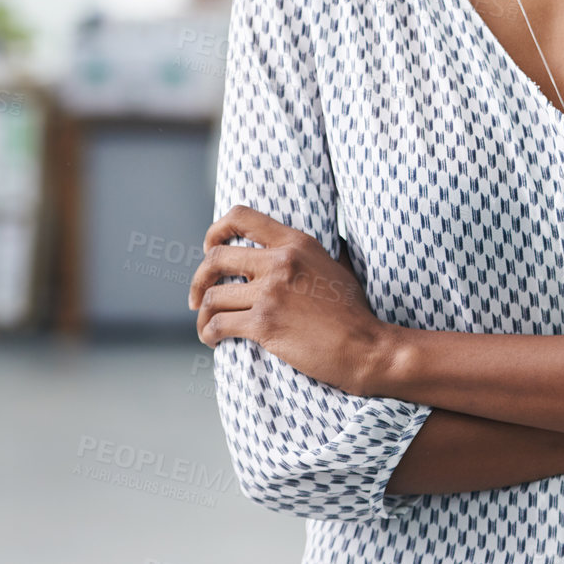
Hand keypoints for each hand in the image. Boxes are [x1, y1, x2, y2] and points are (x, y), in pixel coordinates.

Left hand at [188, 205, 393, 396]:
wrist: (365, 346)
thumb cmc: (354, 311)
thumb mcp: (338, 267)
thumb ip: (315, 253)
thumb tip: (310, 243)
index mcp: (297, 243)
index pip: (242, 217)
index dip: (216, 231)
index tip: (209, 249)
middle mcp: (281, 262)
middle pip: (215, 258)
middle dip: (198, 280)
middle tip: (198, 297)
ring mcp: (271, 292)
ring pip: (212, 297)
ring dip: (203, 315)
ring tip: (209, 326)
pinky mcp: (264, 323)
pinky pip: (217, 325)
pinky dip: (208, 334)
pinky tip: (215, 341)